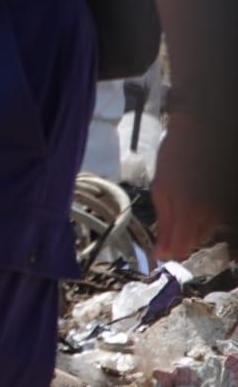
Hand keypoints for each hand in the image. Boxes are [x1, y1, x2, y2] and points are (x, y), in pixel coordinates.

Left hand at [153, 109, 219, 260]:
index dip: (170, 251)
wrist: (199, 135)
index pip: (182, 247)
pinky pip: (212, 219)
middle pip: (194, 241)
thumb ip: (164, 222)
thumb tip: (161, 250)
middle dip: (179, 237)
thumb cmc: (175, 159)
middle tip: (167, 222)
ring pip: (204, 231)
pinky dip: (200, 217)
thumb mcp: (161, 189)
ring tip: (180, 204)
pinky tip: (191, 201)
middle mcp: (210, 214)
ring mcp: (220, 208)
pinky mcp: (225, 202)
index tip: (160, 251)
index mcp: (189, 211)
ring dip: (190, 227)